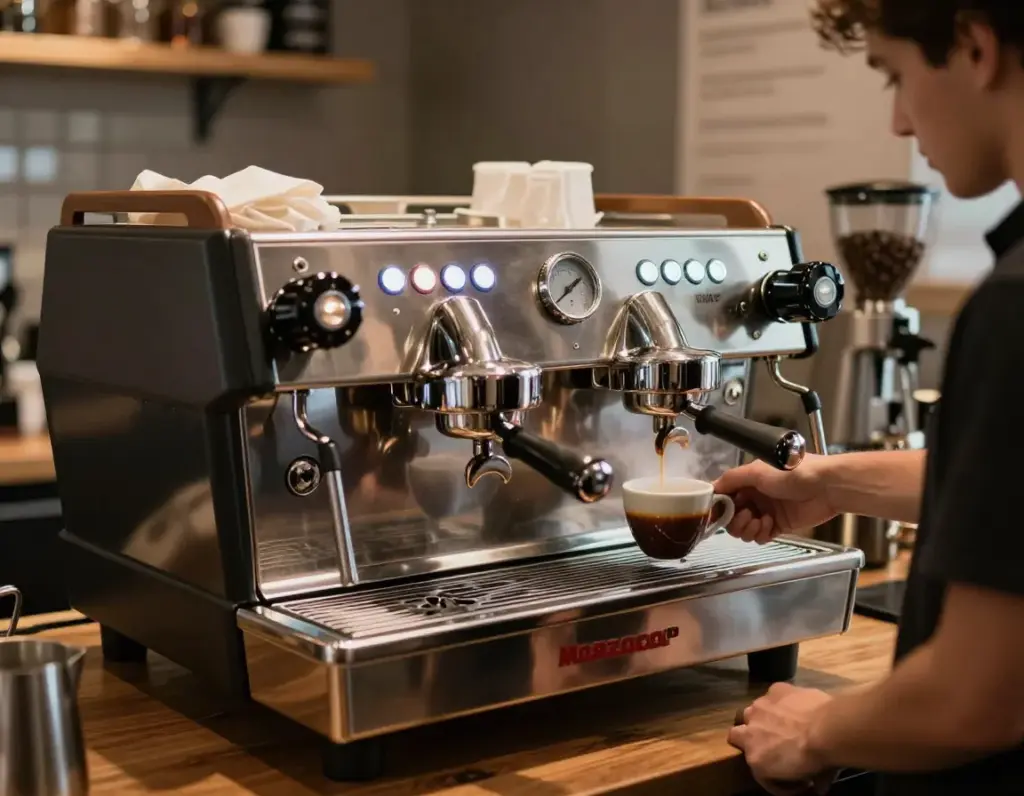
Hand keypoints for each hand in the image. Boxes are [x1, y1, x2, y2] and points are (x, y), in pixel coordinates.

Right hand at [712, 455, 835, 543]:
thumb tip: (712, 487)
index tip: (717, 513)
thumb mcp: (757, 471)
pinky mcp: (779, 526)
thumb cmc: (795, 472)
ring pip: (744, 529)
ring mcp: (766, 512)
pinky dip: (761, 534)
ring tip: (759, 521)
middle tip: (745, 516)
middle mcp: (755, 496)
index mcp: (748, 481)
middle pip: (731, 517)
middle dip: (734, 520)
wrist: (826, 486)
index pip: (724, 496)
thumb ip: (731, 479)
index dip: (718, 506)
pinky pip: (760, 537)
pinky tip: (770, 524)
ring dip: (748, 528)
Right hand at [729, 683, 835, 794]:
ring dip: (763, 718)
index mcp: (755, 760)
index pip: (757, 772)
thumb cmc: (819, 760)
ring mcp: (760, 708)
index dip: (772, 776)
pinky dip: (783, 702)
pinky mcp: (774, 690)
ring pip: (753, 712)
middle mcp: (750, 732)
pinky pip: (774, 696)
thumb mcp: (811, 779)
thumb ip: (805, 779)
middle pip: (737, 734)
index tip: (790, 778)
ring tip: (784, 722)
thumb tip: (818, 785)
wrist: (829, 729)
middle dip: (750, 738)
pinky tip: (797, 705)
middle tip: (771, 744)